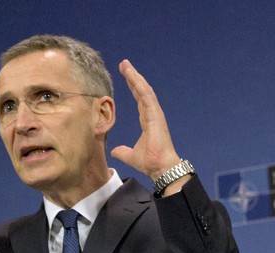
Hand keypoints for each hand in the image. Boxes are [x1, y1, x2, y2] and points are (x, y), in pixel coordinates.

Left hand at [109, 60, 182, 182]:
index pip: (139, 99)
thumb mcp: (130, 155)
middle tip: (124, 64)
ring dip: (135, 77)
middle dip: (133, 77)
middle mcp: (152, 114)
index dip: (132, 86)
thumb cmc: (150, 162)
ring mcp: (155, 113)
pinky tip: (133, 76)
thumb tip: (115, 151)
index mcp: (147, 120)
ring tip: (126, 65)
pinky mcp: (156, 115)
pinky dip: (140, 85)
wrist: (160, 168)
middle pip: (141, 90)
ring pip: (144, 90)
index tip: (125, 75)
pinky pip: (147, 97)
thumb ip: (123, 151)